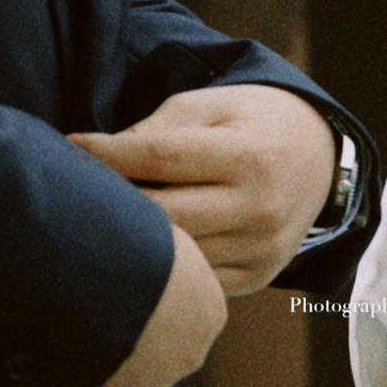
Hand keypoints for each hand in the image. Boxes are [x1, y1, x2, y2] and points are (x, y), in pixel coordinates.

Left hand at [70, 86, 337, 298]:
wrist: (317, 157)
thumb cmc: (248, 123)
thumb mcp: (208, 107)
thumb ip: (155, 131)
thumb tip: (92, 161)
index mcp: (251, 156)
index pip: (160, 158)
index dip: (106, 154)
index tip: (69, 146)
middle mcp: (260, 208)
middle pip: (163, 216)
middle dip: (114, 203)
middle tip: (76, 190)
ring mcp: (261, 250)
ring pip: (176, 256)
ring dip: (132, 239)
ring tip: (101, 218)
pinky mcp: (256, 277)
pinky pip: (194, 280)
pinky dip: (163, 264)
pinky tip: (140, 245)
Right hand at [74, 222, 226, 386]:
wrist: (61, 234)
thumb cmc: (86, 207)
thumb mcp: (126, 212)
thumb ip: (125, 228)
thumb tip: (97, 194)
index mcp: (202, 295)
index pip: (186, 319)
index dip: (152, 317)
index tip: (117, 309)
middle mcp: (188, 344)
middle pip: (169, 365)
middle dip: (134, 362)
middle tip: (89, 350)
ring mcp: (152, 381)